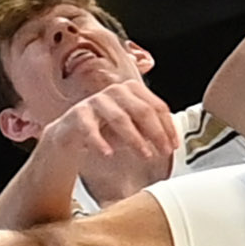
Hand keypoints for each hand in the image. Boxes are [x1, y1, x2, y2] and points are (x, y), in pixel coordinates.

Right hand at [33, 78, 176, 205]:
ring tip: (145, 154)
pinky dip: (100, 141)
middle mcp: (115, 91)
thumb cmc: (104, 129)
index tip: (174, 145)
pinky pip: (90, 128)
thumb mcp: (132, 128)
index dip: (168, 127)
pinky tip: (108, 153)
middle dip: (156, 133)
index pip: (156, 106)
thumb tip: (171, 142)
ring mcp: (95, 101)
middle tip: (163, 151)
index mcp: (132, 90)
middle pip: (141, 110)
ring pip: (119, 118)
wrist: (70, 134)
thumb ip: (149, 130)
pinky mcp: (77, 114)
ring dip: (135, 138)